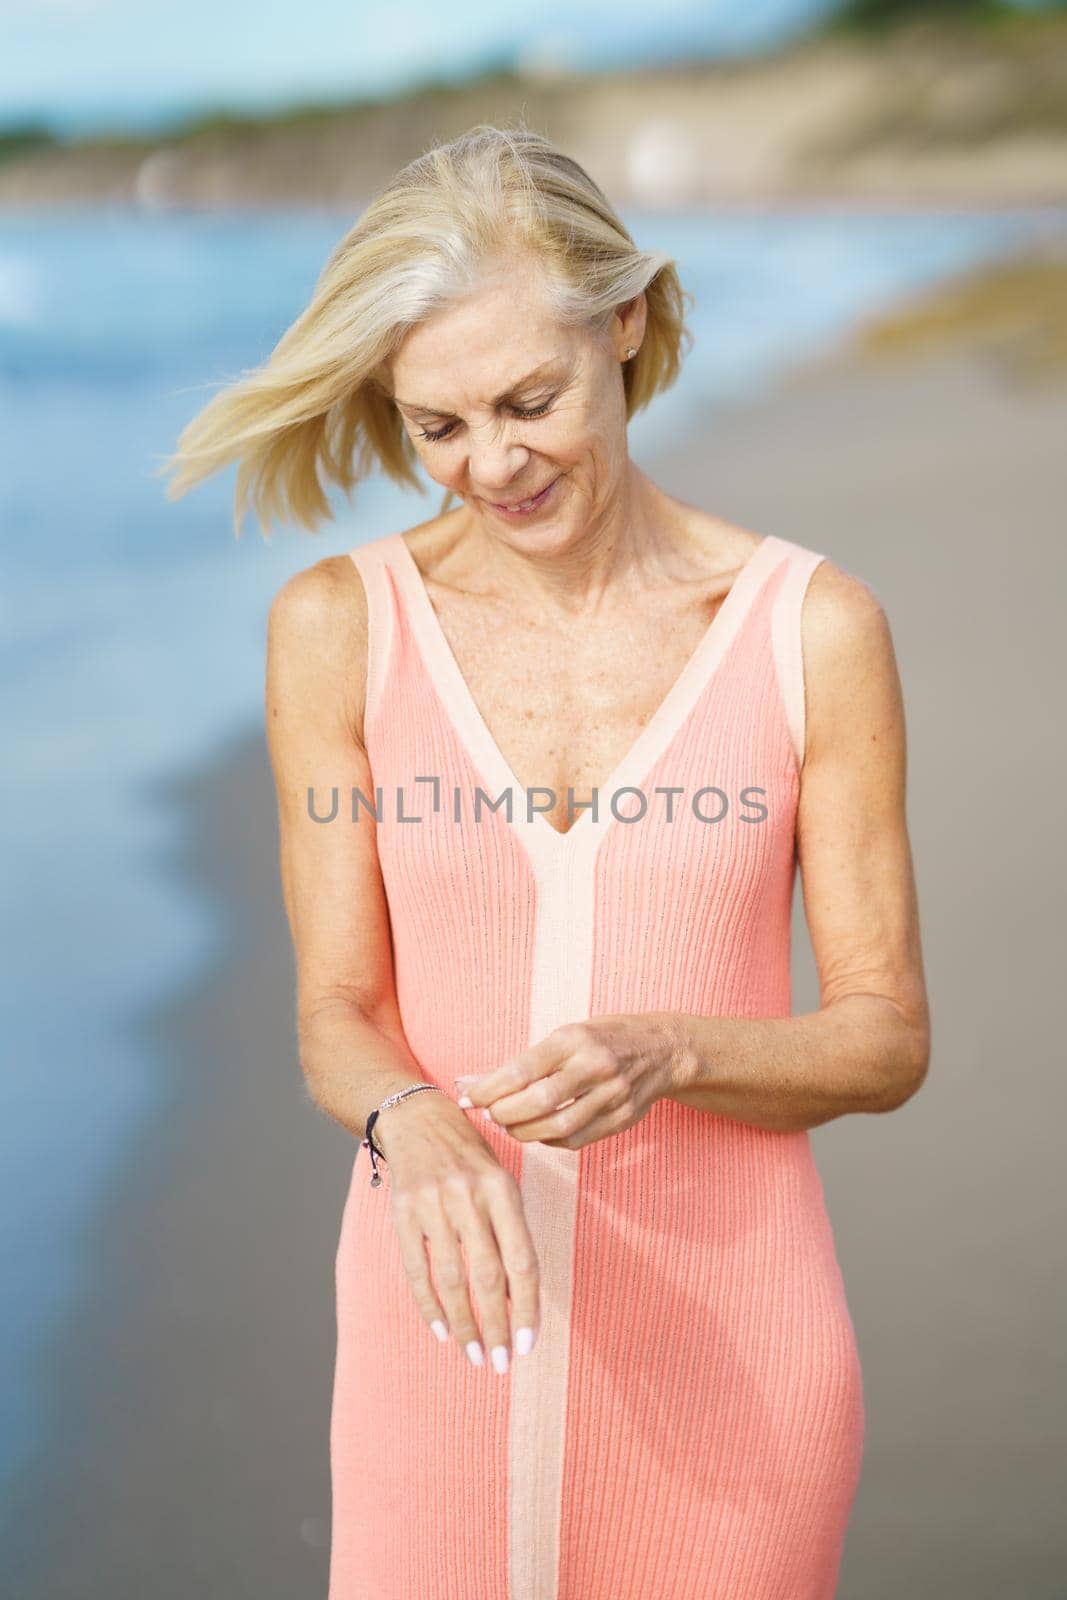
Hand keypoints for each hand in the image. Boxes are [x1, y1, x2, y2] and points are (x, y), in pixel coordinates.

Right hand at [375, 1093, 539, 1370]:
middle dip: (497, 1326)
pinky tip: (441, 1331)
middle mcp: (470, 1196)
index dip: (527, 1307)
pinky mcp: (403, 1212)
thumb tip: (514, 1298)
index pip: (522, 1260)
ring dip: (464, 1324)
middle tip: (501, 1363)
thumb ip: (509, 1232)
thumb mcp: (499, 1180)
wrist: (416, 1117)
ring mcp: (434, 1204)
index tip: (529, 1344)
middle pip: (488, 1275)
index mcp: (502, 1189)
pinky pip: (417, 1269)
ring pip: (452, 1278)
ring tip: (474, 1355)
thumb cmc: (468, 1156)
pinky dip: (429, 1304)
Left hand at [454, 1013, 683, 1150]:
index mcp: (575, 1039)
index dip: (489, 1088)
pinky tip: (537, 1132)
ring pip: (557, 1127)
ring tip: (509, 1125)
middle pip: (538, 1102)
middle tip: (489, 1114)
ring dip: (523, 1132)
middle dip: (504, 1113)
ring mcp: (612, 1096)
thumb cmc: (602, 1038)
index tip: (469, 1096)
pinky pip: (575, 1140)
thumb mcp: (565, 1035)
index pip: (522, 1069)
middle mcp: (595, 1066)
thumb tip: (470, 1082)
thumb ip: (522, 1062)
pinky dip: (548, 1141)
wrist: (662, 1049)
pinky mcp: (621, 1120)